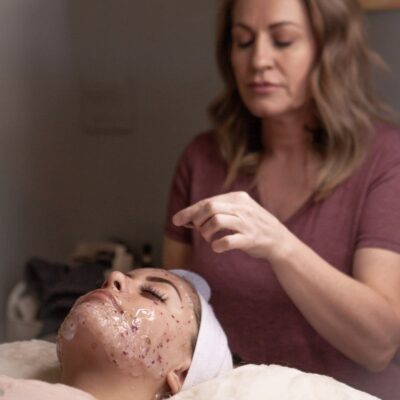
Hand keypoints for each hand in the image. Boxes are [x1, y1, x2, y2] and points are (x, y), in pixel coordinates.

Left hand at [172, 191, 293, 260]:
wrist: (278, 239)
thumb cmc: (252, 225)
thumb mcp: (238, 211)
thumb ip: (216, 212)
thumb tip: (188, 219)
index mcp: (237, 198)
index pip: (207, 201)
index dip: (189, 211)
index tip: (176, 220)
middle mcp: (242, 207)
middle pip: (210, 208)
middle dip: (197, 219)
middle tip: (196, 230)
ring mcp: (247, 223)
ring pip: (217, 221)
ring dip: (206, 231)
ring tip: (207, 238)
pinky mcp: (251, 239)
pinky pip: (228, 241)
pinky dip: (217, 245)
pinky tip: (216, 247)